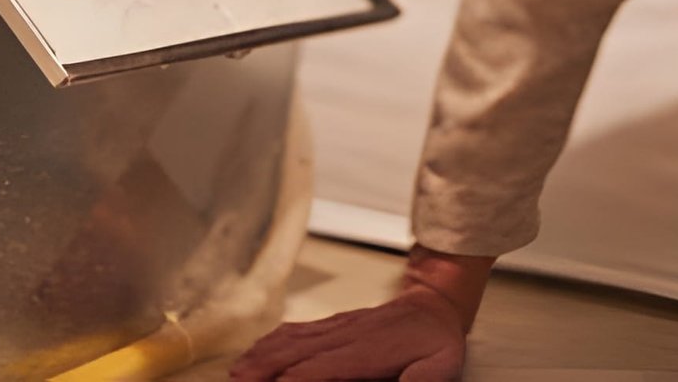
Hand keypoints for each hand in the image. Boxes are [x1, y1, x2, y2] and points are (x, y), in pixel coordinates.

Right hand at [229, 284, 465, 381]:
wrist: (434, 303)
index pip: (321, 368)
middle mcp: (346, 336)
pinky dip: (272, 340)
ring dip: (262, 355)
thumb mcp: (440, 367)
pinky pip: (297, 329)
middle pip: (296, 353)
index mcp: (366, 352)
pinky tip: (257, 350)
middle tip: (237, 381)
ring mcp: (337, 327)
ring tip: (237, 371)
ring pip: (292, 339)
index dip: (294, 379)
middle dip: (264, 368)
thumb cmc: (436, 341)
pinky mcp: (334, 323)